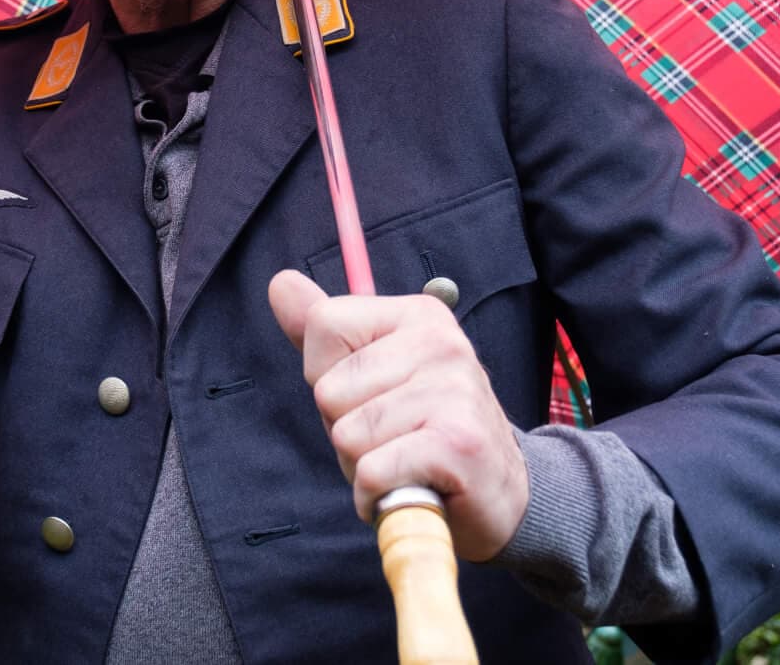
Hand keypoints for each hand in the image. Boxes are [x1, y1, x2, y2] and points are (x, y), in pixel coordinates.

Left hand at [268, 269, 528, 558]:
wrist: (500, 493)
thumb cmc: (421, 432)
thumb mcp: (372, 376)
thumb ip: (324, 333)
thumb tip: (280, 283)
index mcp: (418, 315)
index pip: (324, 326)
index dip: (327, 377)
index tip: (370, 397)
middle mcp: (442, 342)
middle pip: (329, 389)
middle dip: (344, 429)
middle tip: (394, 440)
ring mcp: (454, 390)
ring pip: (347, 434)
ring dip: (362, 467)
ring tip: (404, 464)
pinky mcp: (458, 444)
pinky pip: (372, 471)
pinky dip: (376, 496)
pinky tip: (408, 490)